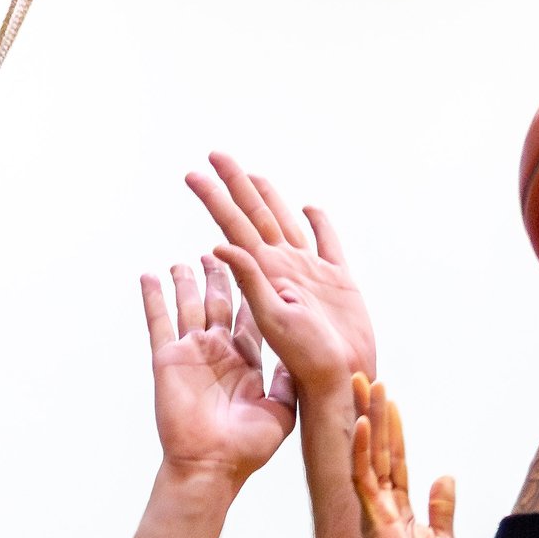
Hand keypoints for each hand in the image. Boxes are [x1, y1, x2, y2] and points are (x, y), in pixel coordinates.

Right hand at [140, 257, 294, 489]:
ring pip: (189, 306)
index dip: (254, 294)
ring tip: (186, 260)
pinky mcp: (169, 359)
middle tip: (219, 251)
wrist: (211, 466)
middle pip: (219, 305)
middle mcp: (219, 354)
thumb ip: (288, 382)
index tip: (259, 270)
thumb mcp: (281, 412)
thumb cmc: (247, 448)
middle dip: (220, 279)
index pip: (250, 319)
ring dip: (187, 282)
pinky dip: (153, 298)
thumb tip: (299, 358)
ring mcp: (192, 354)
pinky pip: (159, 321)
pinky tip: (149, 275)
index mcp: (246, 364)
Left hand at [188, 153, 376, 401]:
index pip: (233, 226)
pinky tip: (309, 208)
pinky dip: (320, 225)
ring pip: (285, 224)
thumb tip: (219, 246)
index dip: (215, 199)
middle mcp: (284, 269)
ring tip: (253, 176)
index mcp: (265, 274)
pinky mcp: (338, 281)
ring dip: (269, 199)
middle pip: (255, 217)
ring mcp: (310, 273)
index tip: (193, 174)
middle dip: (235, 186)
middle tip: (215, 155)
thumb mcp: (273, 320)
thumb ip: (250, 282)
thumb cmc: (308, 361)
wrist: (345, 381)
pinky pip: (327, 244)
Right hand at [349, 376, 458, 537]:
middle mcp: (384, 507)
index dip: (393, 429)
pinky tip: (366, 423)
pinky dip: (365, 449)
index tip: (388, 399)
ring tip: (363, 383)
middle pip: (378, 449)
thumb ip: (441, 509)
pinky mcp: (374, 520)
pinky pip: (365, 478)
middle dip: (372, 411)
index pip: (395, 461)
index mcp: (401, 511)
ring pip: (369, 455)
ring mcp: (376, 512)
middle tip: (364, 376)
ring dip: (367, 417)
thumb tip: (446, 476)